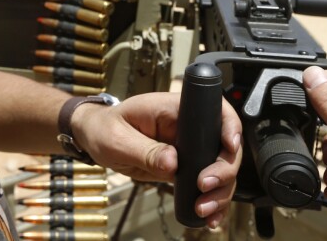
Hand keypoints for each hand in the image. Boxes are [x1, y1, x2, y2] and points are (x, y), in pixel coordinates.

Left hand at [71, 92, 241, 227]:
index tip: (229, 146)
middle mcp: (188, 127)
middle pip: (224, 146)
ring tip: (204, 209)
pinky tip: (209, 218)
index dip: (230, 126)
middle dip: (223, 170)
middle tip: (204, 187)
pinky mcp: (186, 167)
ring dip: (220, 192)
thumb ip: (145, 150)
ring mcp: (189, 148)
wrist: (96, 138)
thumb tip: (173, 163)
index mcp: (174, 109)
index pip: (214, 109)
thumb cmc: (105, 129)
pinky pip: (207, 184)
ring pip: (220, 170)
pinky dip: (211, 202)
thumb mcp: (118, 139)